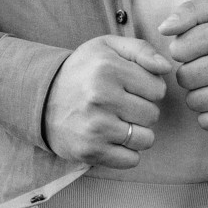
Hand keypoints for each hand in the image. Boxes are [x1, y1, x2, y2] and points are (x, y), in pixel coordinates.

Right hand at [41, 35, 175, 167]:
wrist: (41, 99)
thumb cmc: (82, 71)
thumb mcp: (107, 47)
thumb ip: (141, 49)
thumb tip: (166, 67)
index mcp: (107, 68)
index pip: (158, 89)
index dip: (147, 88)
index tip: (130, 87)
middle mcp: (100, 97)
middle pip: (153, 115)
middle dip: (141, 110)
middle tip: (120, 105)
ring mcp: (95, 127)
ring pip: (146, 139)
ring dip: (136, 133)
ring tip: (117, 122)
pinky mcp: (90, 151)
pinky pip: (131, 160)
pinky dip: (125, 152)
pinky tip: (111, 138)